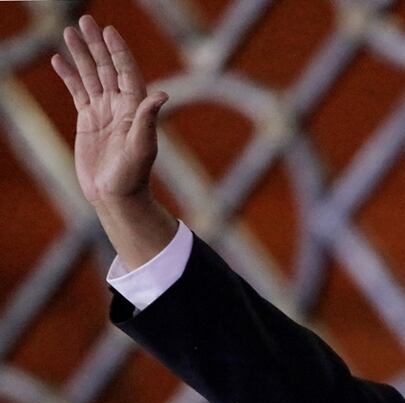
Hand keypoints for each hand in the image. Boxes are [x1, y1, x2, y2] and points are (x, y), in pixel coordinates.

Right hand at [51, 14, 166, 206]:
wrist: (116, 195)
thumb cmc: (133, 175)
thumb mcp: (142, 147)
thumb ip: (148, 120)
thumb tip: (162, 94)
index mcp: (135, 109)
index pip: (126, 73)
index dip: (118, 52)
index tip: (109, 32)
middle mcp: (120, 106)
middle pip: (107, 68)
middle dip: (96, 45)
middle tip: (84, 22)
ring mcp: (104, 111)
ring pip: (91, 76)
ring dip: (81, 55)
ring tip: (69, 33)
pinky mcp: (88, 120)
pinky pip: (78, 91)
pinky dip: (69, 76)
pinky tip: (59, 60)